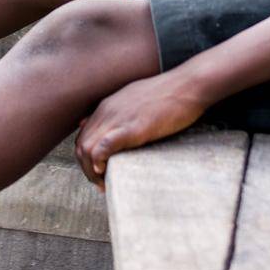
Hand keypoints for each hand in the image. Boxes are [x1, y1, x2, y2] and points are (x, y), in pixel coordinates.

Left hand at [74, 72, 209, 190]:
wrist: (188, 84)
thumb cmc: (169, 93)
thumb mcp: (137, 97)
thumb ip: (120, 110)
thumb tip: (109, 122)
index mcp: (108, 106)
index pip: (83, 136)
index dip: (87, 158)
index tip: (99, 172)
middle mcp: (107, 111)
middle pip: (81, 145)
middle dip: (86, 169)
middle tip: (101, 184)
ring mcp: (118, 119)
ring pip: (87, 148)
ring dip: (91, 171)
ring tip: (104, 184)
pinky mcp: (132, 128)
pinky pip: (104, 146)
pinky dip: (99, 161)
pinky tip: (105, 171)